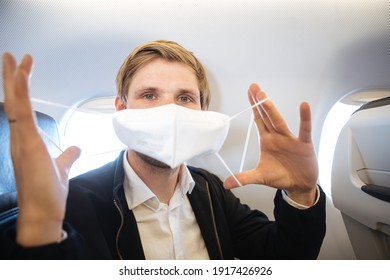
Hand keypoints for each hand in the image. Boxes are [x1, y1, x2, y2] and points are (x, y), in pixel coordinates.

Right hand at [2, 53, 80, 245]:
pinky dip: (20, 94)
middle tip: (11, 56)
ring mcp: (21, 140)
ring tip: (12, 58)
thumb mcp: (62, 167)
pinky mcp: (27, 144)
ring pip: (15, 103)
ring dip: (14, 79)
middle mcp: (20, 138)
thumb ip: (68, 155)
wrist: (43, 213)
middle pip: (14, 101)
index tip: (23, 71)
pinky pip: (22, 114)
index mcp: (27, 141)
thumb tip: (76, 147)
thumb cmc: (48, 192)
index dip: (21, 89)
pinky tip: (19, 76)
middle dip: (12, 78)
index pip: (22, 108)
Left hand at [224, 83, 317, 205]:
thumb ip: (244, 178)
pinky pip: (304, 129)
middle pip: (266, 116)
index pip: (258, 120)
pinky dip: (304, 118)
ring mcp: (290, 139)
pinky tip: (303, 106)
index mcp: (267, 140)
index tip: (249, 93)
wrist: (299, 185)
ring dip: (271, 108)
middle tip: (254, 87)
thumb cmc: (280, 177)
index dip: (253, 107)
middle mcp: (277, 136)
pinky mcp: (304, 144)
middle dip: (260, 102)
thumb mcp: (260, 177)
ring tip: (264, 95)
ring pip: (279, 121)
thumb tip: (226, 183)